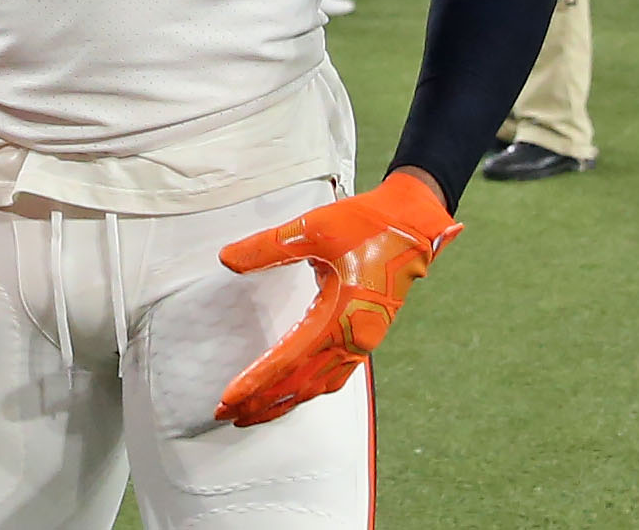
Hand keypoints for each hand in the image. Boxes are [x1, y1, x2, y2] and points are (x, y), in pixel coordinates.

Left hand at [214, 172, 459, 427]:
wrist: (413, 225)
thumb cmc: (366, 224)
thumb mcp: (312, 229)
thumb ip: (268, 247)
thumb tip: (226, 260)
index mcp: (340, 316)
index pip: (288, 360)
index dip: (256, 381)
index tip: (228, 398)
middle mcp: (353, 339)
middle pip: (301, 383)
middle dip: (262, 402)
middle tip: (224, 413)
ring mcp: (362, 342)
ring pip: (318, 385)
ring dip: (283, 401)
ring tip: (249, 413)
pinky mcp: (365, 337)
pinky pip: (333, 375)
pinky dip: (307, 390)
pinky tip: (289, 393)